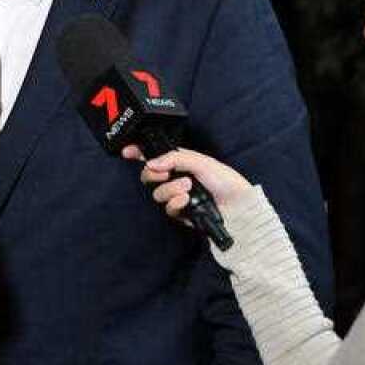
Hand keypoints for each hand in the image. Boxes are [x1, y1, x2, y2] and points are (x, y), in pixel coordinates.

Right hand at [121, 145, 251, 222]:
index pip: (155, 156)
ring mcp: (177, 196)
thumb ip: (174, 158)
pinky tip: (186, 201)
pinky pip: (167, 209)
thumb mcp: (200, 161)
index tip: (127, 151)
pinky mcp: (181, 213)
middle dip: (153, 175)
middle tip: (164, 174)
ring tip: (187, 188)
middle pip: (149, 176)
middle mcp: (176, 178)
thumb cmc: (225, 180)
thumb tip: (151, 163)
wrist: (237, 206)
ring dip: (170, 189)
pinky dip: (175, 203)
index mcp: (180, 162)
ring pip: (157, 194)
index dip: (139, 153)